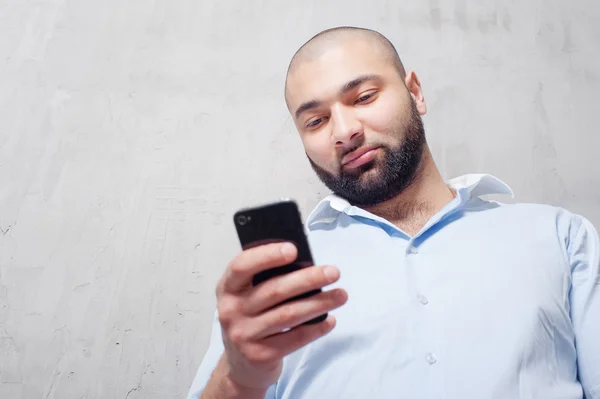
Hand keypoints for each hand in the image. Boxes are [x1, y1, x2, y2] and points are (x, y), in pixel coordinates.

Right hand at [215, 242, 346, 390]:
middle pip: (274, 290)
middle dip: (308, 279)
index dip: (267, 255)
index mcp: (227, 287)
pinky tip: (330, 320)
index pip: (242, 266)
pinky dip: (316, 328)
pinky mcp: (259, 355)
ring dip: (319, 303)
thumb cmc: (251, 318)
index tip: (293, 249)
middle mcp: (230, 310)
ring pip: (288, 314)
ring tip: (341, 295)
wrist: (241, 365)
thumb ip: (265, 278)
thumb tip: (305, 263)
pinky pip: (294, 339)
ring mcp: (243, 335)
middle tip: (333, 272)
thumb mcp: (247, 295)